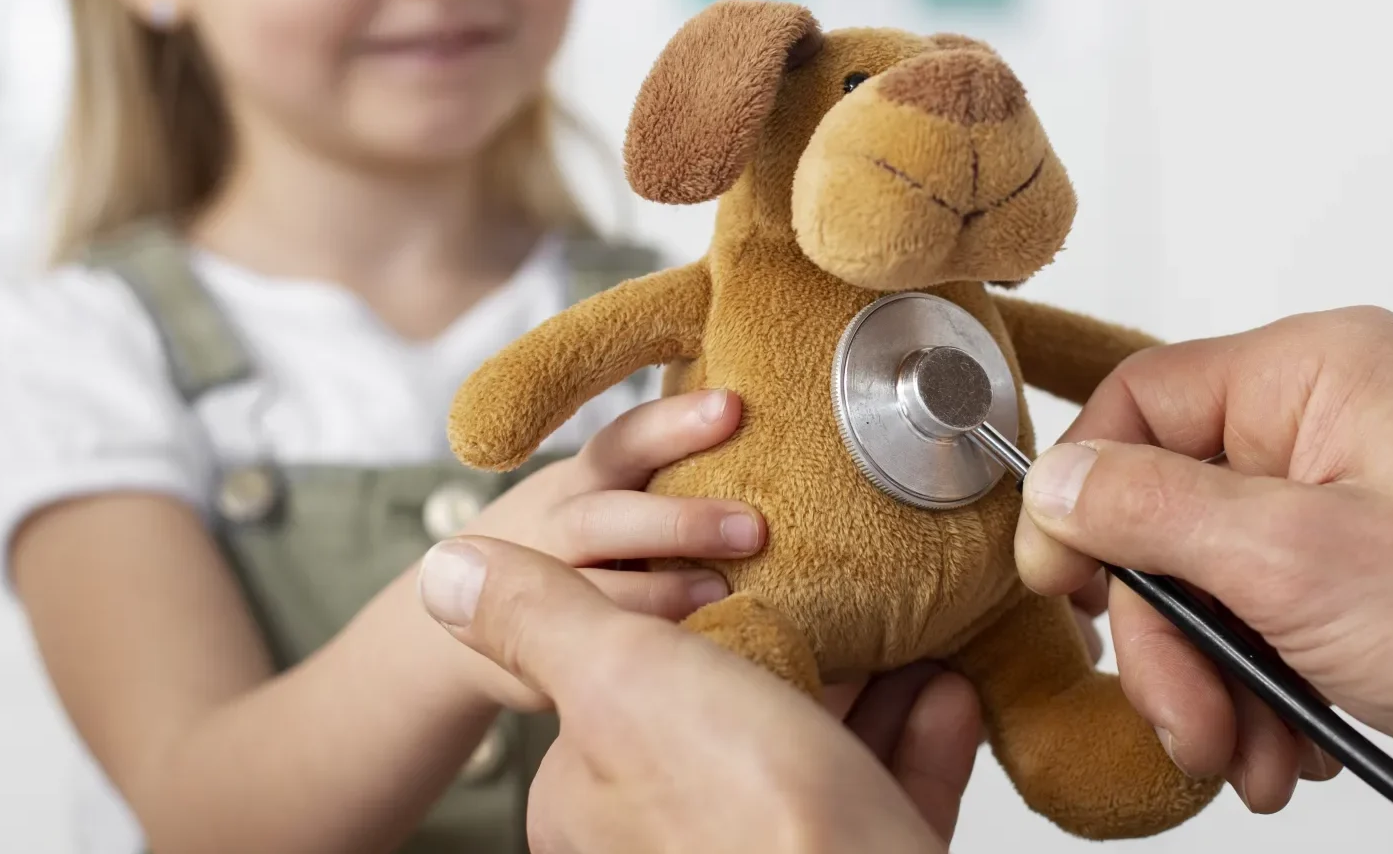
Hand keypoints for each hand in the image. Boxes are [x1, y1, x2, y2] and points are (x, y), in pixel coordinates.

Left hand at [418, 536, 981, 853]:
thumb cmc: (751, 814)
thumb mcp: (623, 679)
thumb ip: (541, 619)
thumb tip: (450, 573)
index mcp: (595, 803)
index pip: (628, 686)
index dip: (686, 619)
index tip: (738, 567)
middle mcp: (674, 842)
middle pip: (734, 715)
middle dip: (794, 649)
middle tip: (837, 590)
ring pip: (819, 756)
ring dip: (866, 686)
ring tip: (900, 626)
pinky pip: (888, 796)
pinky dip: (918, 737)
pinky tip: (942, 691)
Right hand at [438, 389, 765, 709]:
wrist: (456, 609)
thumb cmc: (574, 539)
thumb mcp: (600, 491)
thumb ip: (662, 474)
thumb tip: (764, 433)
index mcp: (585, 480)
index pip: (626, 440)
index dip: (676, 422)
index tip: (733, 406)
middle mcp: (559, 526)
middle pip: (607, 515)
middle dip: (680, 521)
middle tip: (753, 527)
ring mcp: (543, 589)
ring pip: (595, 590)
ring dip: (661, 595)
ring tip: (726, 596)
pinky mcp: (538, 653)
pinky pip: (588, 652)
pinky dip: (640, 649)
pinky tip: (701, 654)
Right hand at [1013, 307, 1392, 851]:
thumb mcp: (1297, 560)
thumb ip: (1153, 512)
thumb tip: (1054, 484)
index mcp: (1320, 374)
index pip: (1144, 401)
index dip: (1087, 495)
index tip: (1064, 584)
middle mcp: (1321, 430)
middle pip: (1159, 512)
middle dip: (1166, 630)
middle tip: (1183, 705)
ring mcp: (1330, 512)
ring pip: (1193, 584)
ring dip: (1204, 679)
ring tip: (1246, 743)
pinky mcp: (1338, 587)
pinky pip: (1240, 629)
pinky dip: (1246, 694)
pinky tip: (1285, 738)